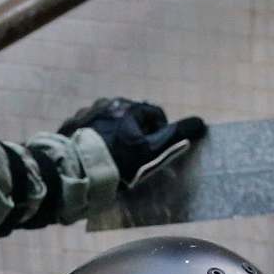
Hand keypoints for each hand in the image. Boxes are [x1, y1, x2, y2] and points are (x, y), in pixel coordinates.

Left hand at [57, 97, 205, 188]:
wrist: (76, 170)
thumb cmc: (119, 161)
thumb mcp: (151, 151)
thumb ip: (176, 136)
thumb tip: (201, 122)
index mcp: (130, 107)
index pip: (155, 115)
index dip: (160, 133)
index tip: (154, 151)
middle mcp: (109, 102)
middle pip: (131, 117)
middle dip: (136, 133)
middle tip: (133, 157)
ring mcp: (88, 111)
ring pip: (110, 121)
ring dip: (115, 134)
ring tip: (112, 156)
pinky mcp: (71, 123)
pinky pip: (90, 127)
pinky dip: (96, 137)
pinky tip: (94, 154)